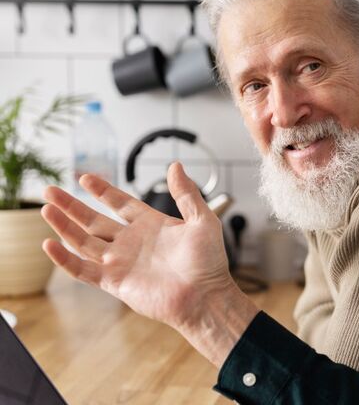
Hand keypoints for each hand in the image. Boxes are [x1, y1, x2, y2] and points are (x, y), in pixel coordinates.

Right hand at [40, 162, 231, 331]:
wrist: (205, 297)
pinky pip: (83, 269)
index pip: (120, 203)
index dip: (102, 190)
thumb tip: (175, 165)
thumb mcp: (203, 220)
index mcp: (152, 225)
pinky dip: (65, 258)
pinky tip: (49, 244)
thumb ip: (187, 193)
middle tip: (50, 190)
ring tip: (46, 209)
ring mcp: (121, 262)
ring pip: (84, 241)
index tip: (85, 177)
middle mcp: (132, 242)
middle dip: (71, 206)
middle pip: (94, 220)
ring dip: (64, 226)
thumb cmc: (209, 262)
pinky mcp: (115, 282)